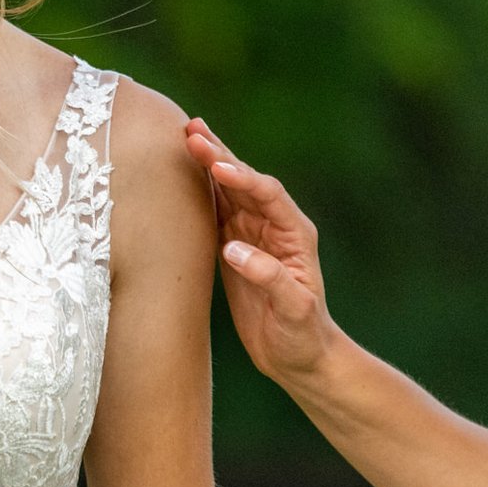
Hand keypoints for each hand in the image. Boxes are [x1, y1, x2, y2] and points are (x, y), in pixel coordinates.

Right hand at [180, 118, 338, 384]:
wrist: (298, 356)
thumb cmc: (303, 335)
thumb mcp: (295, 310)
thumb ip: (270, 277)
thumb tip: (233, 249)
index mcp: (295, 233)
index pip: (267, 194)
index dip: (243, 178)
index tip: (217, 167)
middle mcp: (274, 226)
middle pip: (245, 182)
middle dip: (219, 155)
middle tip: (191, 130)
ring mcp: (253, 234)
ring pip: (228, 190)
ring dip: (208, 163)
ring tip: (186, 135)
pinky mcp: (235, 247)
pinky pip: (216, 211)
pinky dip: (200, 190)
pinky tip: (184, 173)